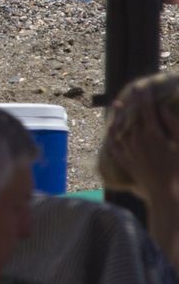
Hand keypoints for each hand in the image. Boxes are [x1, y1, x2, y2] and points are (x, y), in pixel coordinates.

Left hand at [103, 78, 178, 199]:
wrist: (167, 196)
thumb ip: (173, 125)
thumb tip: (163, 108)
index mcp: (153, 134)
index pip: (147, 110)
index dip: (146, 97)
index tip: (144, 86)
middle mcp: (136, 140)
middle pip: (132, 116)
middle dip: (133, 102)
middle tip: (132, 90)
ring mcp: (129, 151)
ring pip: (120, 128)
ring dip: (119, 115)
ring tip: (117, 104)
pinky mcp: (126, 162)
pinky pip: (115, 145)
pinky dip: (112, 134)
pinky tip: (110, 129)